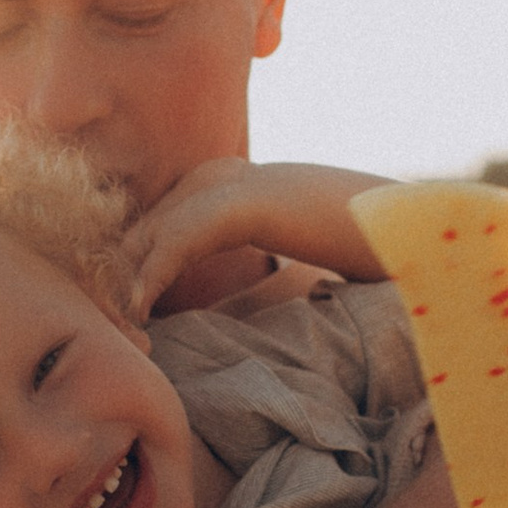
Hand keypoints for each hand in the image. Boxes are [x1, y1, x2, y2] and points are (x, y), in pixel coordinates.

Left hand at [125, 160, 389, 315]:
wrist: (399, 222)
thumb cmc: (351, 238)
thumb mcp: (287, 243)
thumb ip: (248, 249)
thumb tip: (229, 289)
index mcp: (222, 182)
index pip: (153, 228)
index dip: (130, 273)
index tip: (123, 321)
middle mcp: (215, 176)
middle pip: (138, 229)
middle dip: (115, 281)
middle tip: (108, 331)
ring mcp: (226, 184)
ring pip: (148, 236)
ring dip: (123, 286)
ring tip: (117, 329)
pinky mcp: (240, 202)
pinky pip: (176, 241)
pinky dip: (150, 276)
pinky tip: (138, 309)